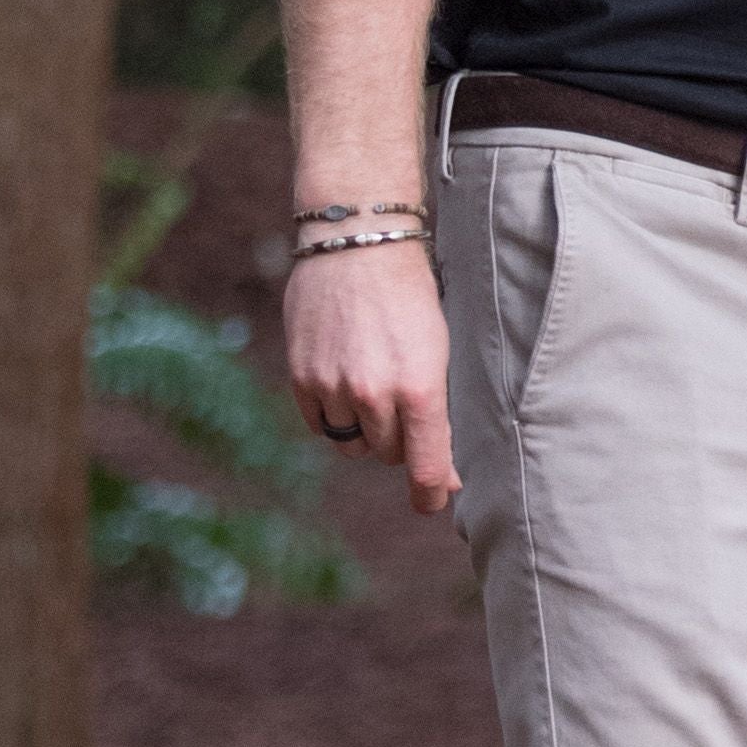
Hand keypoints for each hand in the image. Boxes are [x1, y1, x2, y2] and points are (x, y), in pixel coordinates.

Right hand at [284, 241, 459, 516]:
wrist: (358, 243)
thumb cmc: (412, 296)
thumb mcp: (439, 351)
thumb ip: (439, 413)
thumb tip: (445, 478)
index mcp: (419, 388)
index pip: (425, 465)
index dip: (430, 492)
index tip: (433, 503)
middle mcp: (373, 394)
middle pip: (390, 453)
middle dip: (401, 440)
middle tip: (406, 403)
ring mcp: (333, 388)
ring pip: (354, 443)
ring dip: (366, 428)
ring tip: (375, 384)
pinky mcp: (301, 378)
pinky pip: (321, 425)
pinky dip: (335, 416)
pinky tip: (346, 382)